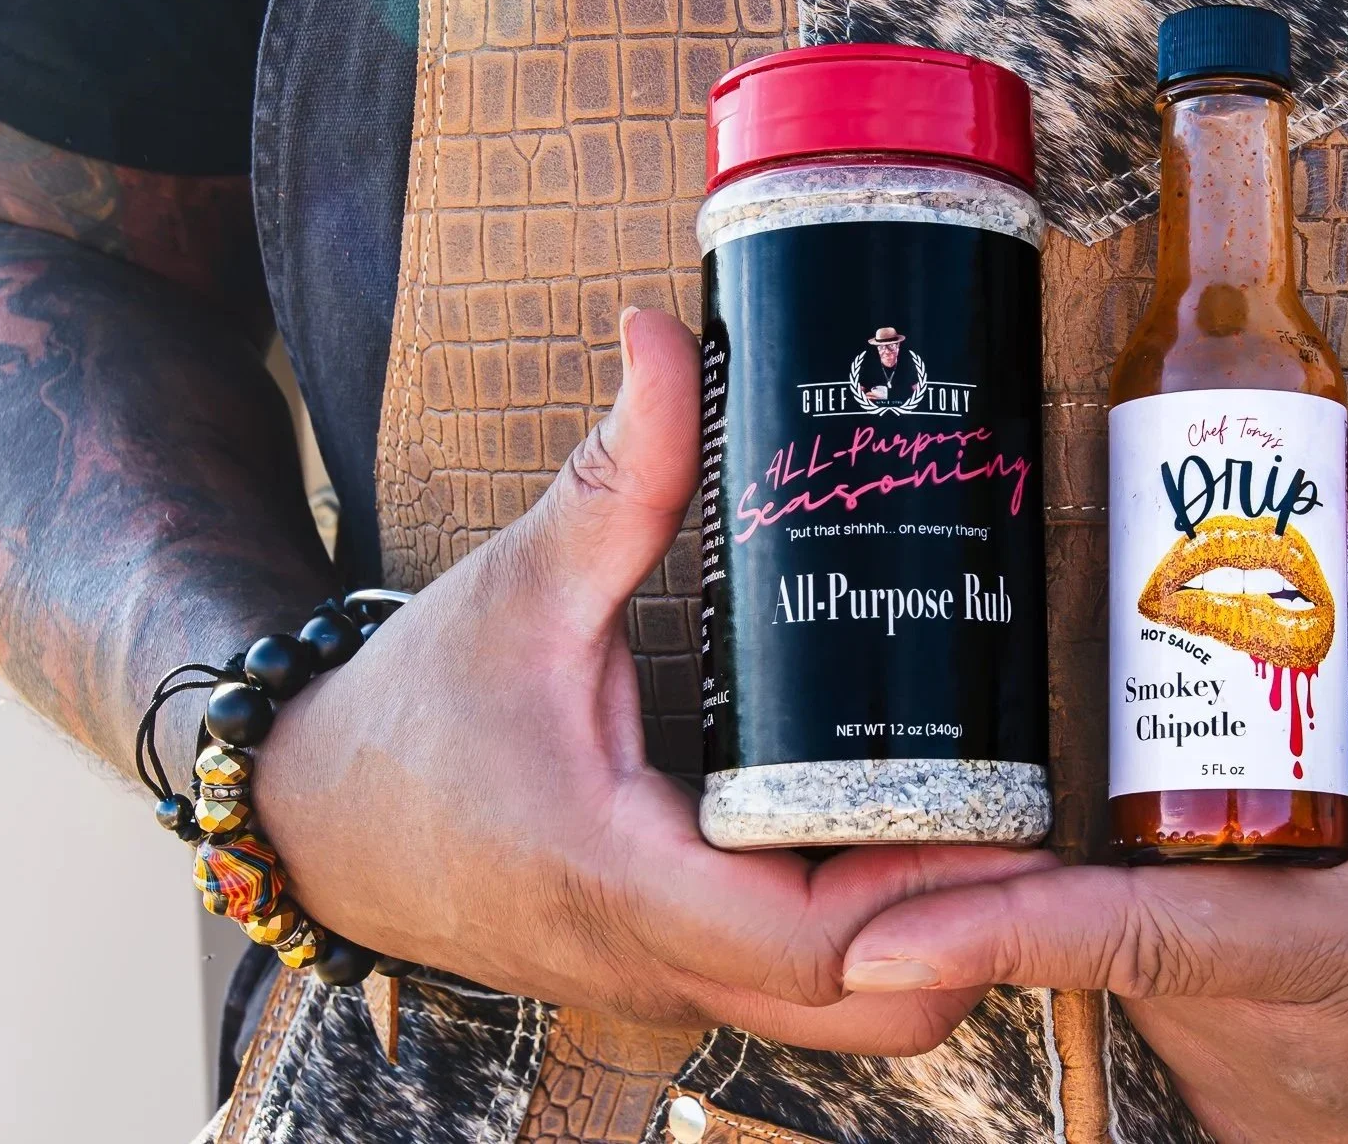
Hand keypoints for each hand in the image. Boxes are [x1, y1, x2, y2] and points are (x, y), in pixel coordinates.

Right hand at [255, 308, 1049, 1053]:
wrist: (321, 820)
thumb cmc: (414, 714)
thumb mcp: (522, 584)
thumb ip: (618, 470)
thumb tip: (666, 335)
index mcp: (620, 878)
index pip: (812, 938)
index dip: (928, 886)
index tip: (1002, 803)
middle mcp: (658, 958)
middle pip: (868, 1006)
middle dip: (969, 927)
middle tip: (1026, 802)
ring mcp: (671, 979)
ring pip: (849, 1011)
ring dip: (936, 931)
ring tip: (988, 806)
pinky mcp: (677, 967)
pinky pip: (809, 986)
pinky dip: (881, 931)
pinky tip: (912, 830)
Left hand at [840, 370, 1347, 1136]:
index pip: (1148, 943)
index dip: (1003, 936)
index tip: (874, 941)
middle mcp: (1322, 1067)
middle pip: (1126, 960)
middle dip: (1089, 871)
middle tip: (1122, 776)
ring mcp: (1316, 1123)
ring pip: (1152, 1009)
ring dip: (1148, 920)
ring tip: (1252, 841)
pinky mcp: (1313, 1138)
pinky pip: (1196, 1048)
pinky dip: (1191, 978)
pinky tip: (1262, 908)